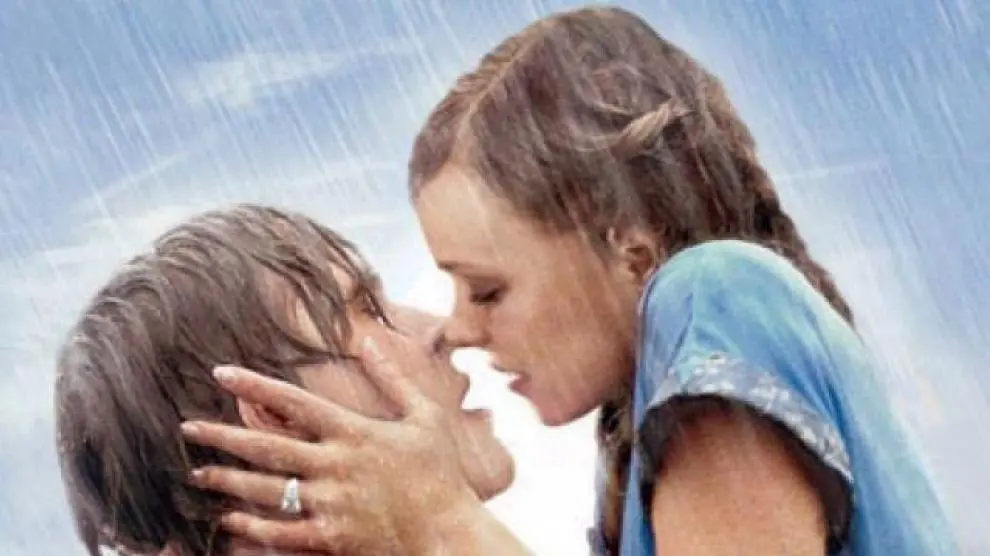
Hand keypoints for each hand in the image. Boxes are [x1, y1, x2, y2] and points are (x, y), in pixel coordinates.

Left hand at [180, 326, 479, 554]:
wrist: (450, 533)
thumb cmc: (441, 474)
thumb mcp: (425, 416)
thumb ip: (394, 377)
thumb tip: (370, 340)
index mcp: (355, 432)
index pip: (293, 402)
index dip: (254, 385)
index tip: (221, 373)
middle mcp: (335, 464)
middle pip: (266, 446)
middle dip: (222, 436)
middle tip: (188, 428)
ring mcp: (331, 503)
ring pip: (265, 489)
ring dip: (227, 480)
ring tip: (197, 473)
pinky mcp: (331, 537)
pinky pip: (282, 531)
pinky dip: (253, 525)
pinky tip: (230, 519)